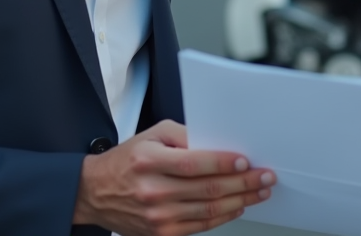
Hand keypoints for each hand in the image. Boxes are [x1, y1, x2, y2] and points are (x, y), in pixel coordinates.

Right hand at [73, 119, 275, 235]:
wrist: (96, 192)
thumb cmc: (127, 161)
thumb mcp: (152, 135)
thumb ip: (184, 135)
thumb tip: (217, 141)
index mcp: (149, 161)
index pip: (194, 163)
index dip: (224, 163)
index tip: (246, 161)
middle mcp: (153, 190)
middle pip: (207, 189)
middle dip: (243, 183)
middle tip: (265, 176)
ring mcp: (157, 216)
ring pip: (208, 209)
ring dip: (240, 200)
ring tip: (259, 192)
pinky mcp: (162, 233)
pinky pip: (200, 226)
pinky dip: (223, 217)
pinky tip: (237, 207)